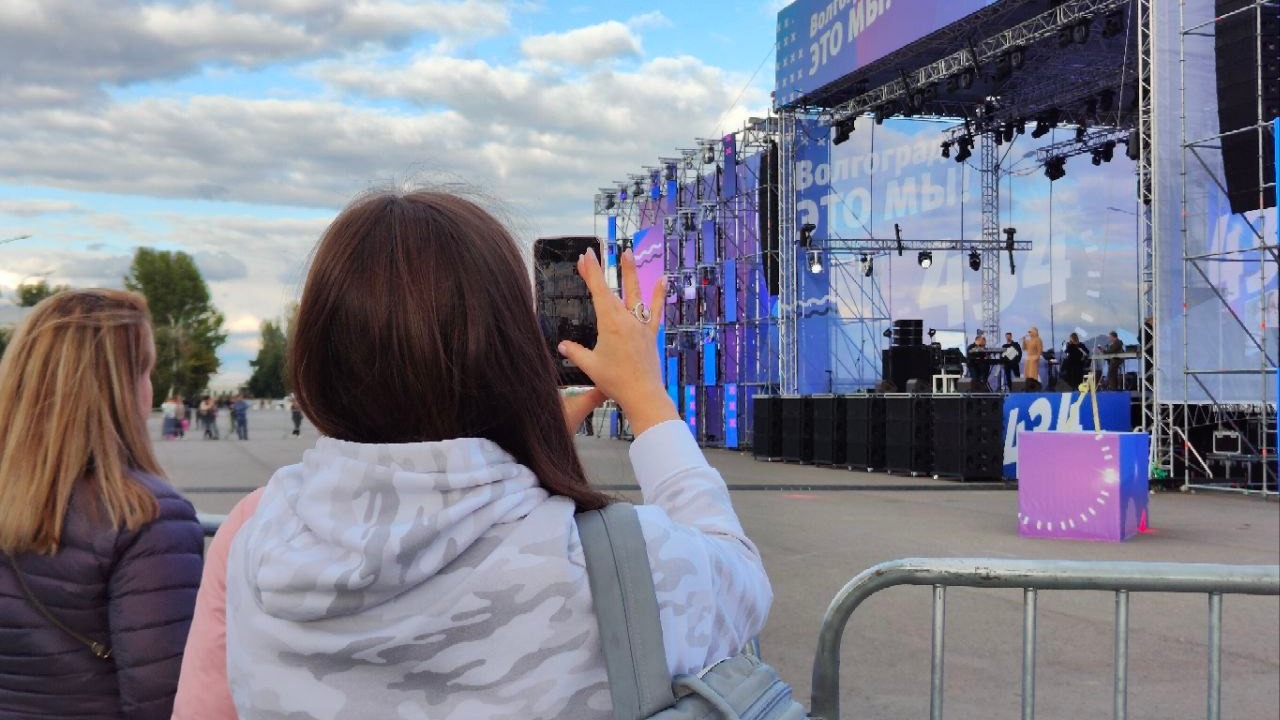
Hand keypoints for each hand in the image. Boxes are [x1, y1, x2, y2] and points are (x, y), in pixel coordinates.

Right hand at [557, 247, 677, 435]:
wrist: (642, 394)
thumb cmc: (615, 381)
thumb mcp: (590, 366)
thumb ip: (575, 352)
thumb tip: (562, 346)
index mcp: (610, 323)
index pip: (598, 291)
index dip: (590, 272)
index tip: (585, 256)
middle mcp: (626, 319)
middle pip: (612, 289)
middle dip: (601, 270)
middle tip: (596, 252)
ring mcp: (640, 325)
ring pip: (635, 294)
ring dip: (631, 273)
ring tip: (628, 253)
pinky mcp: (650, 334)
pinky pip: (655, 311)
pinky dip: (659, 295)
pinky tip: (663, 279)